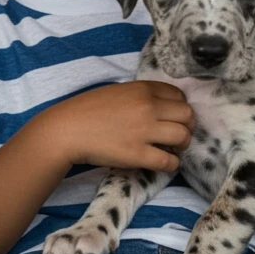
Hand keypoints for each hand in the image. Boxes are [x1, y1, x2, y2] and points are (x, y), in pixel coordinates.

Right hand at [37, 80, 193, 173]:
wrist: (67, 130)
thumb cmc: (88, 110)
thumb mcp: (119, 92)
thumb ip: (142, 96)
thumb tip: (163, 107)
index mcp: (144, 89)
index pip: (179, 96)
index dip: (180, 108)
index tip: (174, 117)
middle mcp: (148, 107)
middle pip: (187, 115)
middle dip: (187, 126)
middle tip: (179, 135)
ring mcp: (144, 131)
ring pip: (183, 136)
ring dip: (183, 144)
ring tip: (174, 149)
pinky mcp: (137, 154)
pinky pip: (168, 161)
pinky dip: (172, 164)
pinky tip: (165, 163)